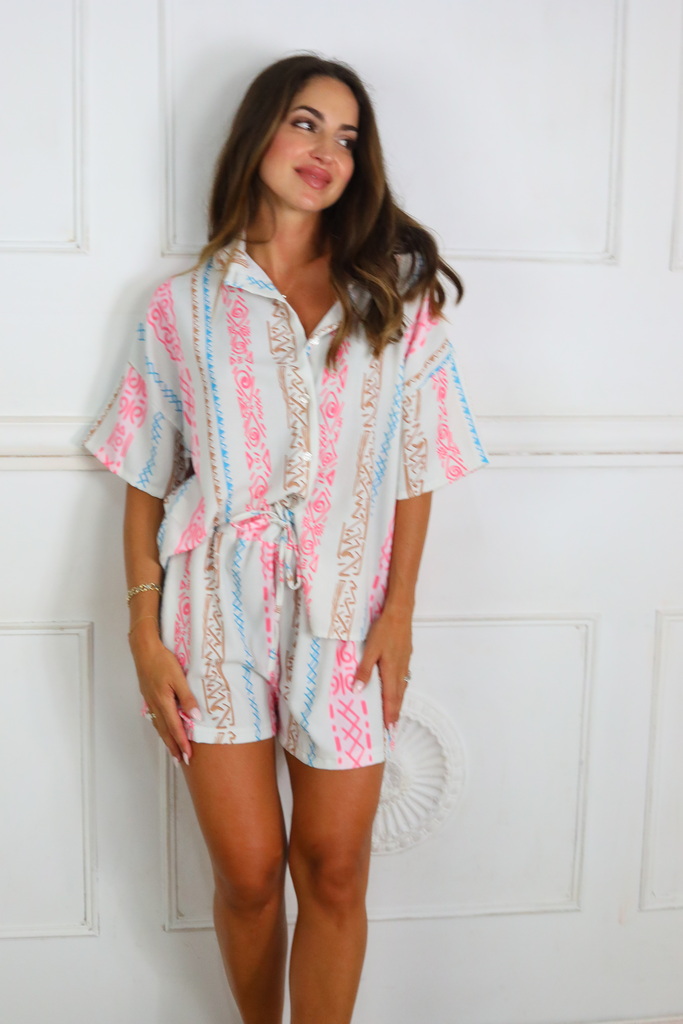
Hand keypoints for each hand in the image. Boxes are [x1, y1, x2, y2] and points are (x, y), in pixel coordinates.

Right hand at [129, 625, 199, 764]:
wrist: (144, 650)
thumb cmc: (162, 660)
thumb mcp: (178, 678)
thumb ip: (187, 697)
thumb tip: (195, 716)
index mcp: (164, 702)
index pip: (175, 728)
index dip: (182, 743)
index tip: (188, 756)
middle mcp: (155, 705)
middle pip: (165, 731)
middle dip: (173, 747)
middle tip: (180, 761)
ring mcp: (150, 701)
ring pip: (159, 726)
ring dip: (167, 740)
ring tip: (173, 750)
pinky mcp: (149, 697)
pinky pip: (156, 718)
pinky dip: (161, 728)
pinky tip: (164, 729)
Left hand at [354, 607, 412, 728]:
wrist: (400, 613)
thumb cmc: (384, 630)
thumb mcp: (370, 650)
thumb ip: (364, 670)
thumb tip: (358, 690)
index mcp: (391, 671)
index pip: (391, 698)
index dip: (390, 714)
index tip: (389, 728)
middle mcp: (401, 669)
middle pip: (399, 695)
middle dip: (395, 712)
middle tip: (392, 726)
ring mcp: (405, 662)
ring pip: (402, 686)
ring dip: (398, 701)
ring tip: (394, 711)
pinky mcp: (406, 655)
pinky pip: (404, 677)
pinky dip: (400, 688)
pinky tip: (397, 687)